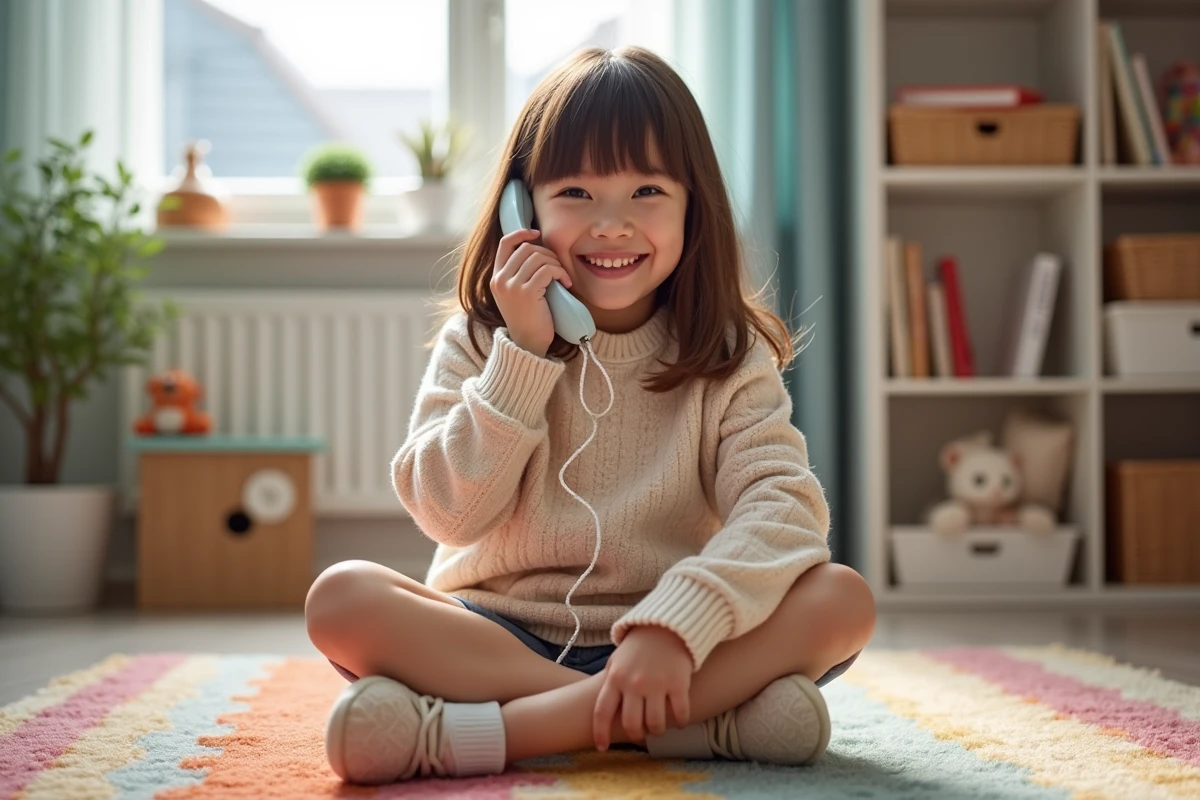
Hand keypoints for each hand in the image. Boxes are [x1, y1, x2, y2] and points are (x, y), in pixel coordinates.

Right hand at [491, 228, 572, 357]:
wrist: (528, 345)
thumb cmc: (529, 320)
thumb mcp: (517, 294)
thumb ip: (519, 274)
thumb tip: (537, 248)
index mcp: (496, 278)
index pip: (505, 244)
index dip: (522, 234)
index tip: (536, 233)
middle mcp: (500, 280)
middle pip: (527, 248)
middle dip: (547, 254)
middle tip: (558, 268)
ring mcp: (512, 286)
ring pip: (538, 257)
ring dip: (556, 264)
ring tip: (562, 278)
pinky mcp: (526, 292)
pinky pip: (548, 270)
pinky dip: (561, 273)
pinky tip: (567, 284)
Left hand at [593, 626, 691, 750]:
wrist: (666, 625)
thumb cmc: (639, 646)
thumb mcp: (617, 660)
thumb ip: (611, 682)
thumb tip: (604, 707)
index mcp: (615, 677)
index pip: (602, 712)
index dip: (600, 733)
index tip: (602, 747)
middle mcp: (634, 683)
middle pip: (631, 724)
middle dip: (635, 735)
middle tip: (640, 734)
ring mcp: (657, 684)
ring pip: (655, 724)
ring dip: (657, 731)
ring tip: (658, 727)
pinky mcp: (679, 683)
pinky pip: (680, 713)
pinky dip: (680, 722)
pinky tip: (678, 720)